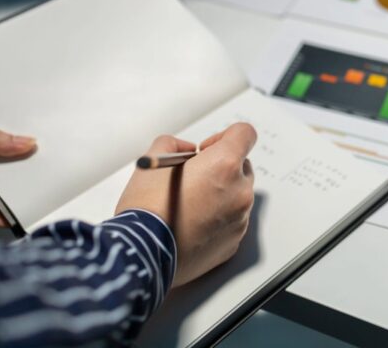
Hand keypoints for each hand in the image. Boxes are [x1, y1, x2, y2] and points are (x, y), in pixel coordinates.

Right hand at [116, 122, 255, 287]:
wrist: (142, 254)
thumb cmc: (147, 208)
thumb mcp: (152, 160)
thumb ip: (174, 145)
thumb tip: (187, 152)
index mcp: (225, 165)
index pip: (245, 134)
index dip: (224, 137)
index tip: (205, 150)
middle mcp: (240, 191)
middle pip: (243, 167)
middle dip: (222, 168)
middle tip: (193, 179)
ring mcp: (240, 219)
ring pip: (238, 196)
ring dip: (221, 194)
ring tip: (189, 206)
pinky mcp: (233, 243)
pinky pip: (232, 221)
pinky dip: (218, 219)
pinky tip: (192, 225)